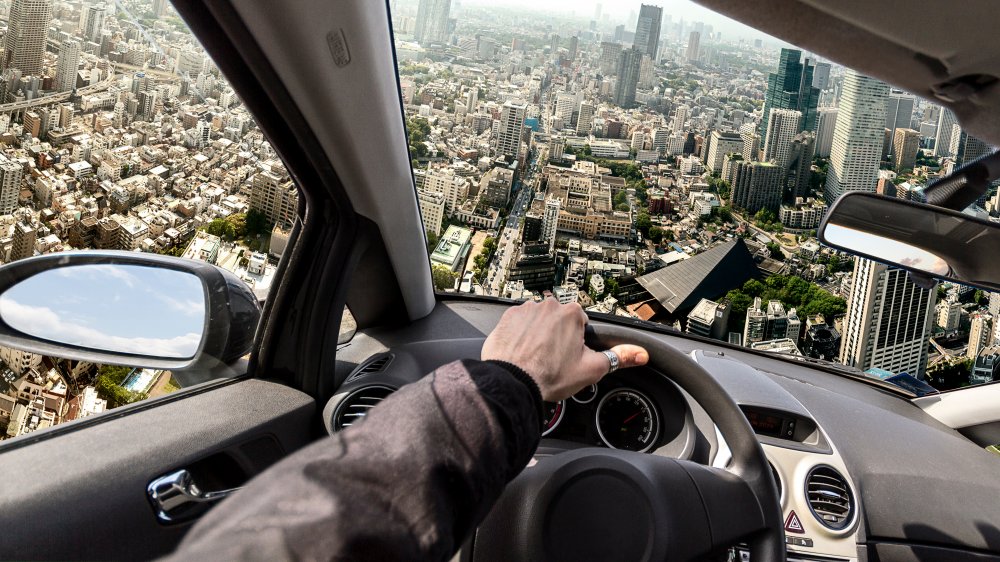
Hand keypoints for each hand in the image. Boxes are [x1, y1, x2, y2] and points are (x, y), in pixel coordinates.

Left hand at [481, 298, 648, 400]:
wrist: (513, 382)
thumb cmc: (550, 376)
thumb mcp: (592, 369)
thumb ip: (618, 357)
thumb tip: (640, 354)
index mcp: (571, 314)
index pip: (580, 322)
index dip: (577, 340)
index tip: (570, 354)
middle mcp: (547, 306)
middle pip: (558, 320)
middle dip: (557, 336)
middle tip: (553, 358)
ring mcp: (524, 310)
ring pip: (537, 321)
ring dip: (538, 334)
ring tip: (536, 357)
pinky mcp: (506, 318)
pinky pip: (518, 325)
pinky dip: (519, 336)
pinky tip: (521, 353)